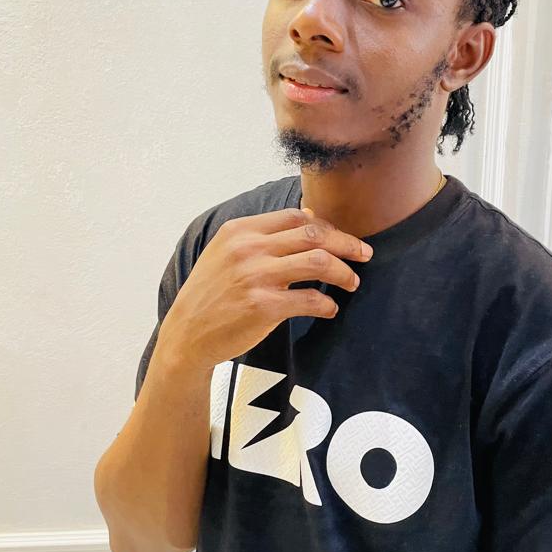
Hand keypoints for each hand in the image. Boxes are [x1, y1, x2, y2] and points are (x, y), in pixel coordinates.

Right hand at [155, 205, 372, 372]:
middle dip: (347, 244)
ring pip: (319, 262)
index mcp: (240, 231)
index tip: (342, 240)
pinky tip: (330, 308)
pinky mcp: (262, 307)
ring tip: (352, 282)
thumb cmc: (211, 293)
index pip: (297, 217)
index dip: (327, 227)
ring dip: (344, 272)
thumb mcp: (226, 252)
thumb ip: (263, 233)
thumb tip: (310, 216)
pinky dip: (327, 304)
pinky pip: (310, 299)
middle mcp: (248, 249)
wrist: (187, 334)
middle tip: (365, 255)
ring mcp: (255, 277)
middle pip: (314, 235)